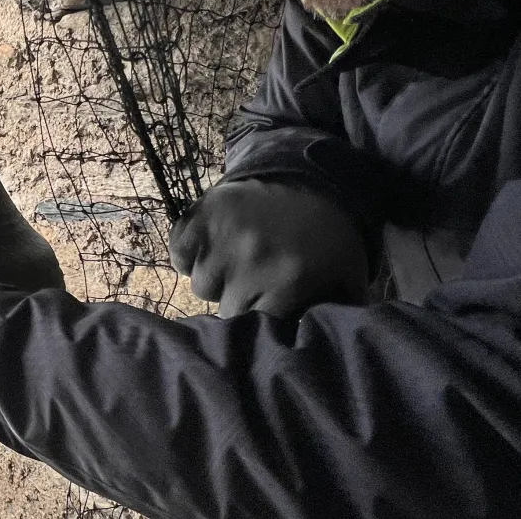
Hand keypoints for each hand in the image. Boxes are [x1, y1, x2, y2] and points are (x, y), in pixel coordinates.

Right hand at [169, 179, 369, 318]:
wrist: (312, 177)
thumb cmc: (329, 237)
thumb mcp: (348, 279)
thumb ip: (337, 316)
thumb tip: (324, 352)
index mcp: (287, 284)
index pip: (253, 327)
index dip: (258, 320)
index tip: (267, 310)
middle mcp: (250, 264)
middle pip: (223, 309)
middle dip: (238, 300)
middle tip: (254, 283)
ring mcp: (221, 239)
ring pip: (201, 285)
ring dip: (215, 278)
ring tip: (236, 261)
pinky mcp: (200, 217)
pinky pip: (180, 255)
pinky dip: (190, 254)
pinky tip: (212, 247)